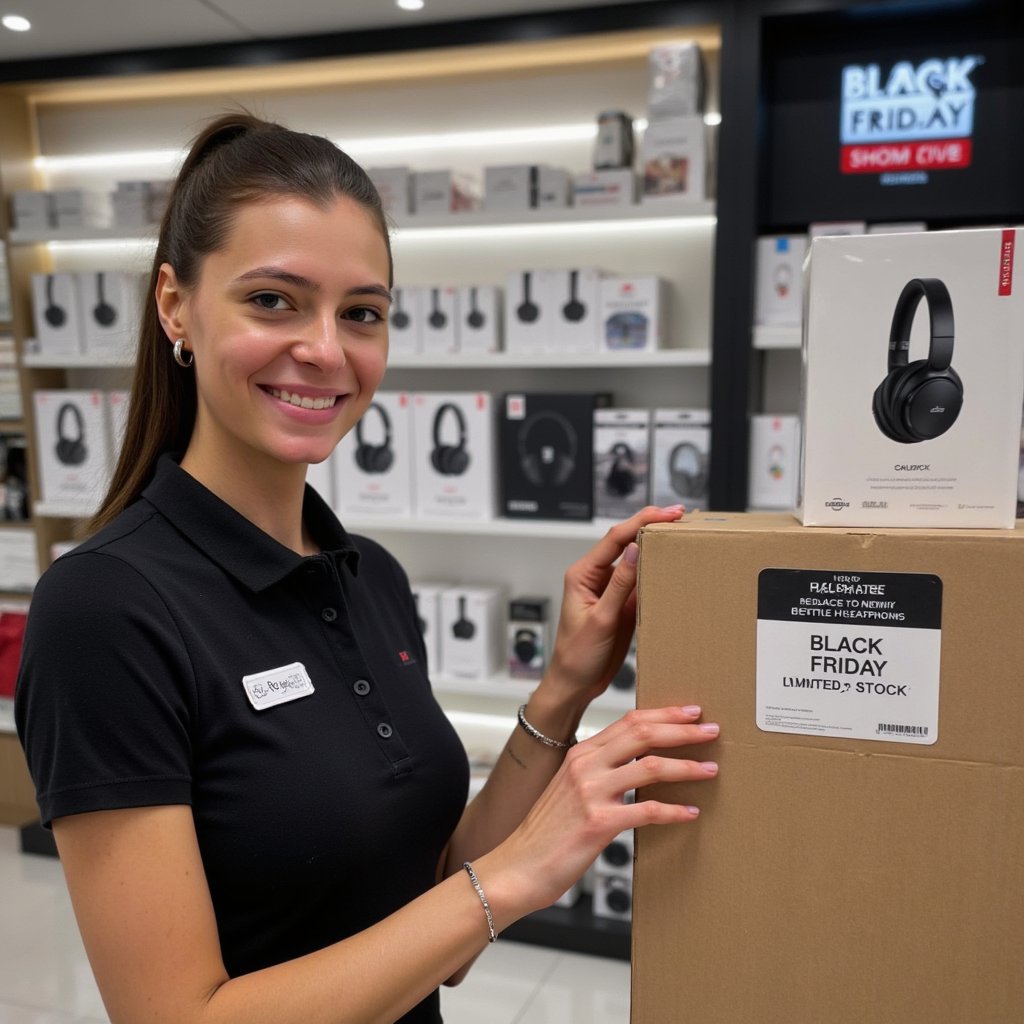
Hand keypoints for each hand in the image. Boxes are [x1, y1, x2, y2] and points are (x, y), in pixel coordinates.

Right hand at [483, 705, 718, 915]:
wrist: (517, 866)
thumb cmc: (546, 833)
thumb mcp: (569, 789)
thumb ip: (598, 771)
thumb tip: (638, 763)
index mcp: (581, 753)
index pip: (629, 720)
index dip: (664, 714)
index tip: (691, 712)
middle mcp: (585, 766)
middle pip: (643, 734)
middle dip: (682, 730)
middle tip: (711, 730)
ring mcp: (591, 792)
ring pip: (651, 767)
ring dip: (687, 766)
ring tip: (710, 769)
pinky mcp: (598, 823)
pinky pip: (647, 811)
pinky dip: (674, 811)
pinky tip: (690, 813)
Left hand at [543, 504, 684, 706]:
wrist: (575, 684)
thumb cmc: (576, 655)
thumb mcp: (601, 620)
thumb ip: (619, 585)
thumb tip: (635, 550)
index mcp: (583, 574)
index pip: (615, 538)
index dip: (642, 521)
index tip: (667, 513)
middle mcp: (596, 577)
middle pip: (626, 542)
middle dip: (652, 526)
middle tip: (681, 517)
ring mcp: (610, 590)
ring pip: (636, 561)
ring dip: (656, 549)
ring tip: (681, 536)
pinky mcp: (621, 605)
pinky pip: (641, 583)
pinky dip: (657, 574)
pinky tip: (674, 570)